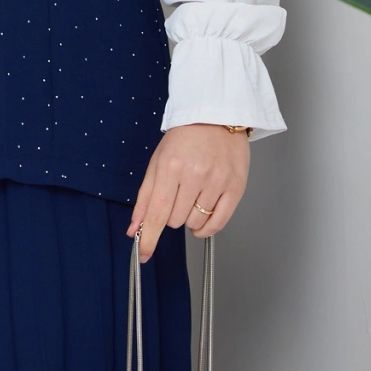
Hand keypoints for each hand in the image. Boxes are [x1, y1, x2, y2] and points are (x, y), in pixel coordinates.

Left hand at [127, 124, 249, 261]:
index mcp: (171, 167)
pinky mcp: (236, 187)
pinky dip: (207, 227)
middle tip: (178, 194)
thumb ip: (145, 197)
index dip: (149, 237)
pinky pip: (218, 223)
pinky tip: (203, 215)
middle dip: (172, 215)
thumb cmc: (184, 138)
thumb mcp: (157, 162)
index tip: (143, 254)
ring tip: (194, 194)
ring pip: (196, 223)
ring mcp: (218, 181)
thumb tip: (135, 228)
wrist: (216, 116)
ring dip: (190, 217)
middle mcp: (195, 175)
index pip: (157, 212)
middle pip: (176, 220)